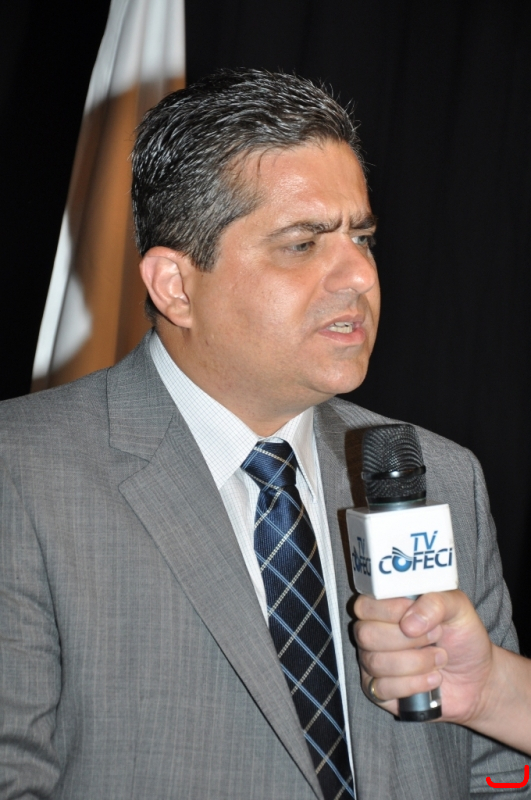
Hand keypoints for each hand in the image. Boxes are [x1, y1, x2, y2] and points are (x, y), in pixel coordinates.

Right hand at [353, 590, 494, 725]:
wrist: (477, 679)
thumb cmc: (463, 638)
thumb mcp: (458, 608)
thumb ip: (435, 602)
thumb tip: (409, 622)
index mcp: (385, 607)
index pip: (365, 605)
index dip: (389, 610)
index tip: (417, 614)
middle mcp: (374, 633)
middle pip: (366, 634)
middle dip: (405, 639)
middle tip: (435, 637)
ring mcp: (373, 662)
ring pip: (375, 662)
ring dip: (415, 662)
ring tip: (439, 659)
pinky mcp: (379, 691)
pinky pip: (383, 688)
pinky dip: (414, 684)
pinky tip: (433, 679)